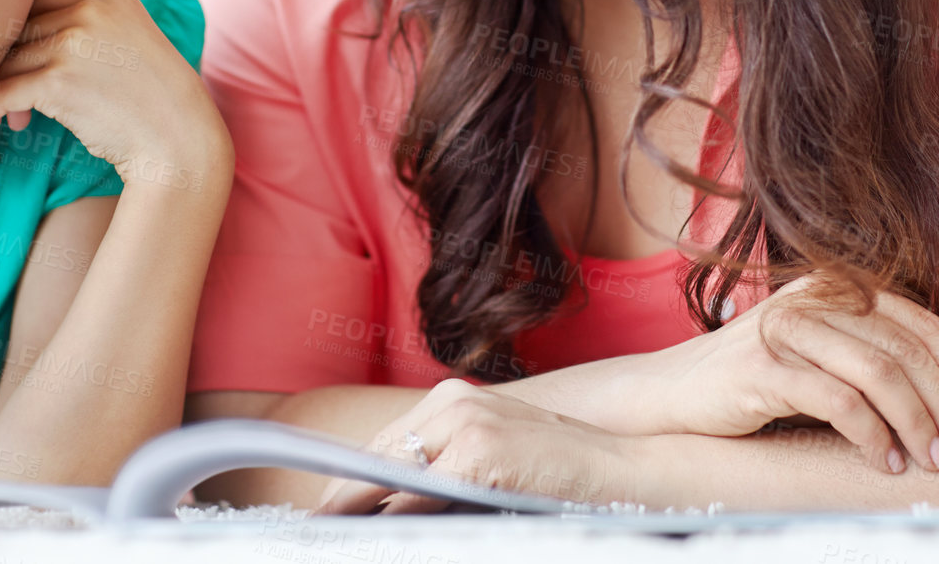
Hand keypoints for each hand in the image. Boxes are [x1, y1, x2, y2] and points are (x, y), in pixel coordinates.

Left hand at [0, 0, 230, 195]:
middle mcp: (91, 11)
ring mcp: (74, 43)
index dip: (19, 22)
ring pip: (8, 61)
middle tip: (0, 89)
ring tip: (1, 119)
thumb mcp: (130, 43)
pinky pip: (2, 91)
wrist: (180, 142)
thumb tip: (26, 36)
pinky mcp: (58, 81)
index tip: (10, 51)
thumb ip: (90, 26)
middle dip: (4, 61)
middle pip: (20, 27)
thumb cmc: (155, 102)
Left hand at [314, 380, 632, 514]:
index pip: (382, 446)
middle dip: (342, 502)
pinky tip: (379, 539)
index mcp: (451, 399)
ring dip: (360, 513)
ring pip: (390, 477)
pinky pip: (420, 497)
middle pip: (374, 459)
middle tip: (313, 530)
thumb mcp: (492, 461)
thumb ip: (443, 472)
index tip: (318, 516)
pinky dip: (397, 522)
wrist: (624, 469)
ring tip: (335, 536)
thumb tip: (386, 509)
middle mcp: (452, 402)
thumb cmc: (558, 473)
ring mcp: (465, 424)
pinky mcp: (479, 454)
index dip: (345, 485)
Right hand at [623, 274, 938, 473]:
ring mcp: (786, 329)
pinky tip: (886, 461)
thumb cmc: (759, 381)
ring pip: (878, 372)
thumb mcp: (822, 356)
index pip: (918, 321)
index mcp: (834, 286)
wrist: (675, 394)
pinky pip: (838, 400)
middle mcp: (812, 297)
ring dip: (917, 423)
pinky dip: (873, 435)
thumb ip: (871, 355)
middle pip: (905, 348)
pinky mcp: (763, 367)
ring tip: (935, 462)